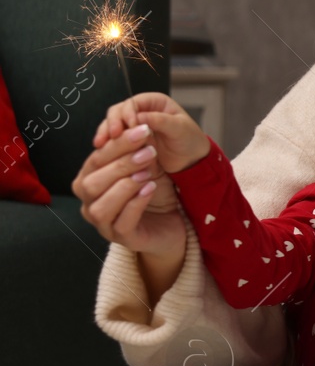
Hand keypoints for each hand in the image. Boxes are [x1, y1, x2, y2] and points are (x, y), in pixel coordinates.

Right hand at [73, 122, 185, 256]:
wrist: (174, 221)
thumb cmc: (153, 191)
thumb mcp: (144, 166)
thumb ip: (135, 150)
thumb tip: (138, 127)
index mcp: (90, 180)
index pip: (95, 159)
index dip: (117, 144)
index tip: (142, 131)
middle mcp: (90, 203)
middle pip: (91, 183)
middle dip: (120, 164)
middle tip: (149, 152)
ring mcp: (104, 224)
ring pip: (101, 206)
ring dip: (125, 186)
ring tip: (148, 173)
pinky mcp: (122, 238)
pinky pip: (122, 222)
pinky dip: (136, 203)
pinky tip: (150, 188)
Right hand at [95, 93, 209, 174]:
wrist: (192, 161)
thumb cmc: (190, 140)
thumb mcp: (179, 129)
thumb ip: (160, 120)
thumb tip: (139, 117)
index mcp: (155, 102)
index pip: (133, 102)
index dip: (127, 113)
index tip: (129, 126)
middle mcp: (142, 111)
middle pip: (118, 111)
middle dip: (112, 122)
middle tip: (112, 136)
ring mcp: (134, 126)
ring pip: (113, 124)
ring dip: (106, 133)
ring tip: (102, 144)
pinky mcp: (130, 140)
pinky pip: (115, 139)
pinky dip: (109, 143)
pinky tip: (104, 150)